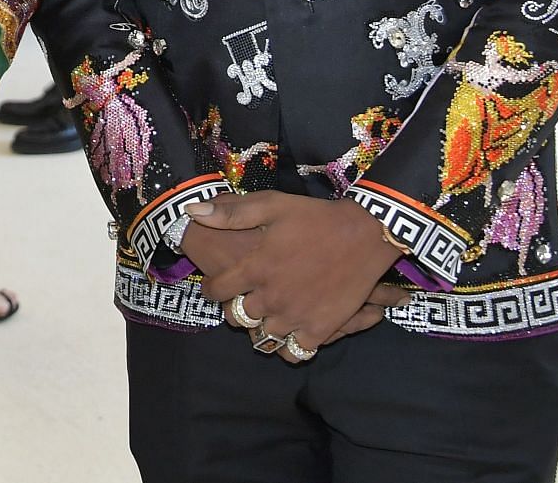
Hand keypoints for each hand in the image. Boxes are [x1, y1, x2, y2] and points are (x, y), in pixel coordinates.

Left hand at [187, 193, 405, 361]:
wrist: (364, 234)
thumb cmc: (316, 217)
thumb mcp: (271, 205)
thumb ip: (230, 213)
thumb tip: (192, 210)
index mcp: (255, 267)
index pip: (217, 290)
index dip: (211, 288)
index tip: (214, 286)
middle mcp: (271, 296)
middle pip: (237, 316)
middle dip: (234, 308)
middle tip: (241, 300)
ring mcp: (296, 316)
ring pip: (262, 337)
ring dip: (259, 328)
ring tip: (264, 317)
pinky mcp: (320, 329)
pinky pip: (292, 352)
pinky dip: (286, 347)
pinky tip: (287, 333)